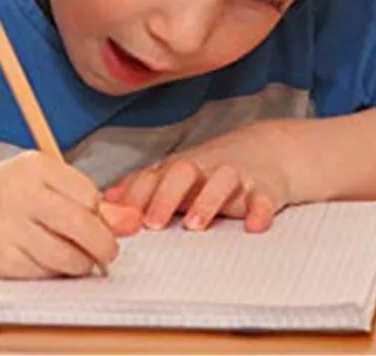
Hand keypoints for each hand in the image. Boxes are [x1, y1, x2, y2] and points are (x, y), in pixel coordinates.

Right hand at [0, 150, 141, 278]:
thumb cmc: (13, 193)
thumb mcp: (48, 183)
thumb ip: (90, 201)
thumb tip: (133, 222)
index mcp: (35, 166)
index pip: (88, 195)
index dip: (99, 214)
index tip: (97, 220)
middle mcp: (20, 193)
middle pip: (81, 225)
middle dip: (103, 245)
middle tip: (107, 252)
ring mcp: (7, 227)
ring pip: (67, 256)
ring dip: (81, 263)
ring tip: (79, 258)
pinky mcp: (0, 258)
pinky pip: (45, 272)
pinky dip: (56, 272)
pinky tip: (50, 261)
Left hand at [103, 122, 291, 233]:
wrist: (271, 150)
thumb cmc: (214, 170)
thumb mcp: (178, 175)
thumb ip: (144, 187)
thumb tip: (104, 200)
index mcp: (182, 168)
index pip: (155, 175)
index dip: (138, 194)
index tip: (123, 218)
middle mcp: (206, 169)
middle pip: (183, 171)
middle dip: (166, 196)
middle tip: (154, 223)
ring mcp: (237, 177)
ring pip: (223, 179)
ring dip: (208, 200)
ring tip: (195, 225)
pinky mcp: (266, 189)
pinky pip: (265, 198)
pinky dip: (260, 210)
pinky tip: (253, 225)